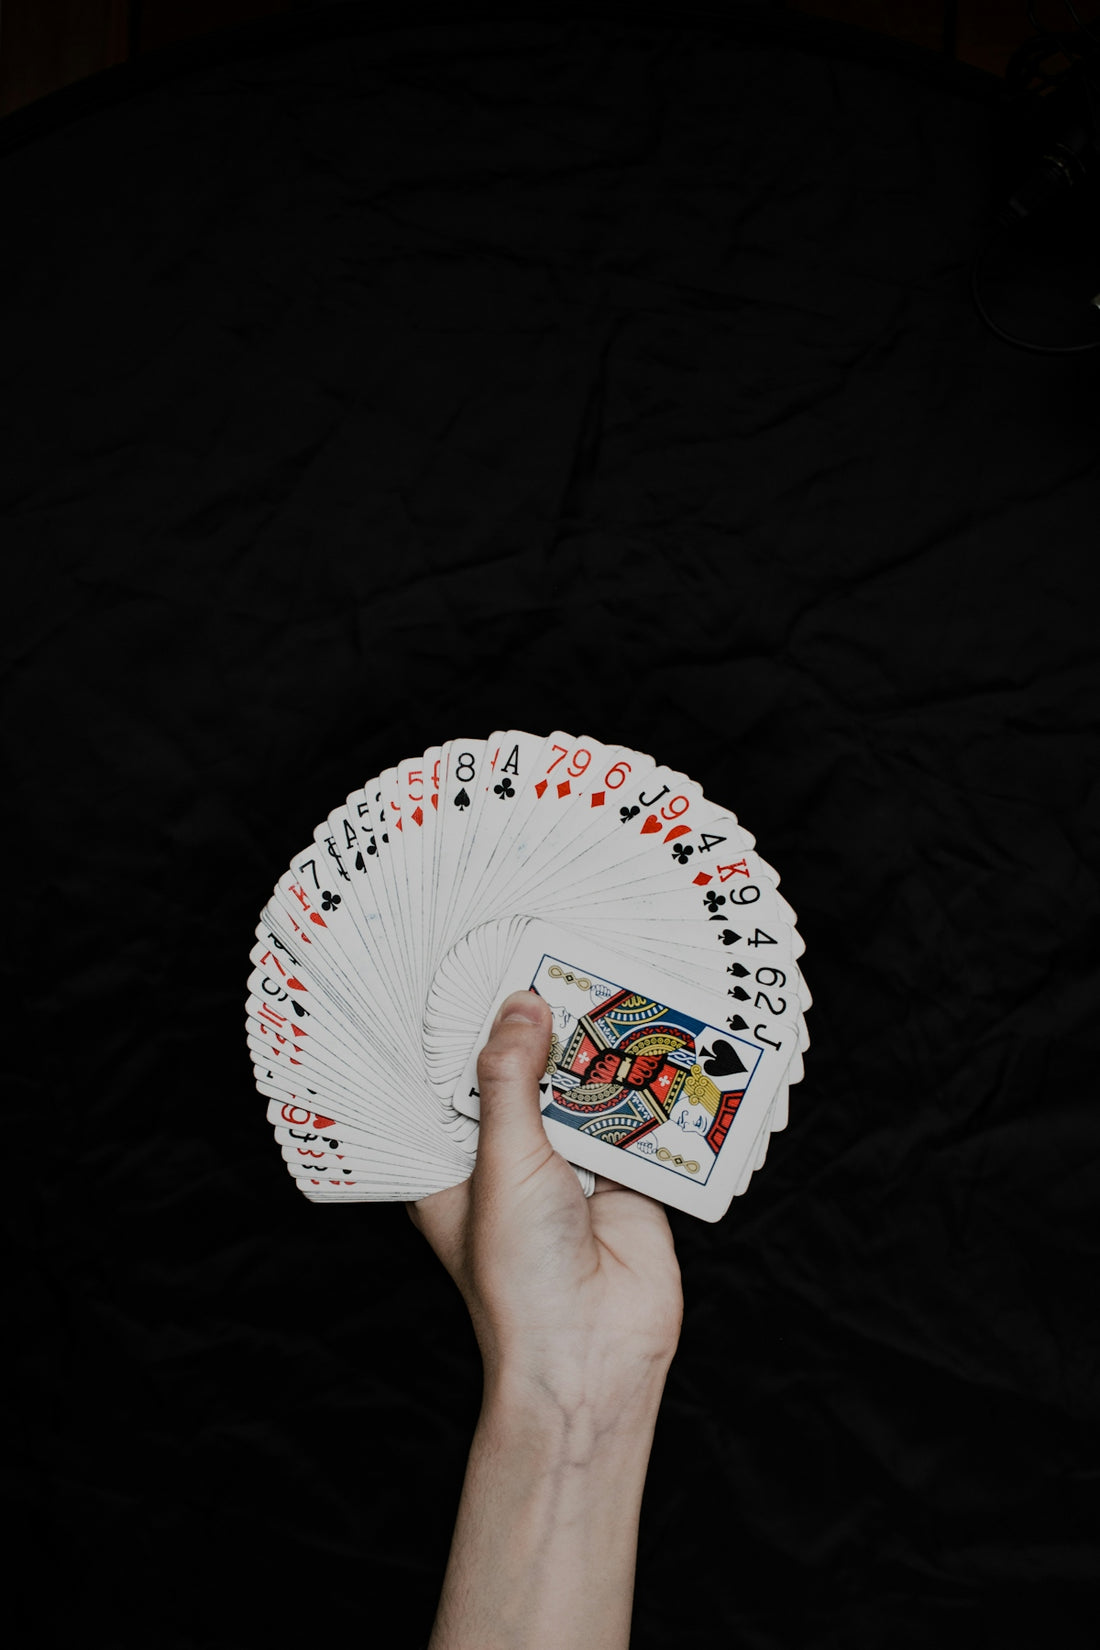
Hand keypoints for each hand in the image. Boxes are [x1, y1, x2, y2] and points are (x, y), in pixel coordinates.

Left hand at [408, 990, 682, 1418]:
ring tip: (612, 985)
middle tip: (558, 960)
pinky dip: (650, 1093)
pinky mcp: (628, 1185)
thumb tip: (521, 1006)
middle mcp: (511, 1165)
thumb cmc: (520, 1275)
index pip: (455, 1084)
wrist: (593, 1356)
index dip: (468, 1033)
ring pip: (585, 1097)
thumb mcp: (502, 1161)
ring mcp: (571, 1174)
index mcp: (456, 1166)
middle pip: (526, 1081)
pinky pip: (639, 1126)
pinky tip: (659, 1043)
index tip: (480, 970)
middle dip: (544, 1033)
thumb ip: (511, 1079)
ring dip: (602, 1057)